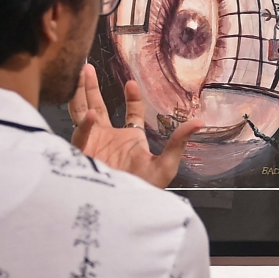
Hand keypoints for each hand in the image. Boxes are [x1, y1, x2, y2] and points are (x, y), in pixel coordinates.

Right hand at [68, 63, 202, 188]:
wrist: (125, 210)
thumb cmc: (145, 191)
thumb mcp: (166, 164)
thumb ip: (179, 141)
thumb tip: (199, 122)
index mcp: (130, 139)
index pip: (130, 112)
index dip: (131, 97)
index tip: (132, 83)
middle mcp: (109, 138)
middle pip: (97, 105)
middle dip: (90, 87)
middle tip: (87, 67)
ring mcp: (93, 144)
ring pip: (81, 112)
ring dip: (79, 94)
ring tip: (78, 73)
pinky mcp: (81, 155)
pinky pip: (80, 136)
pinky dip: (84, 125)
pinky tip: (90, 114)